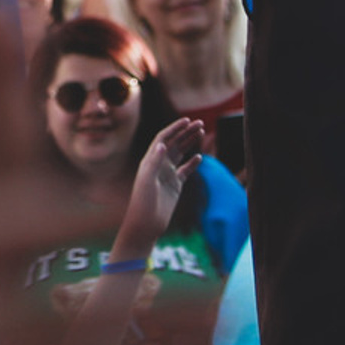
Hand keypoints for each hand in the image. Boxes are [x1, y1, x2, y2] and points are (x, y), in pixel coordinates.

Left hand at [114, 116, 204, 258]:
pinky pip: (185, 170)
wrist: (146, 223)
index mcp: (150, 160)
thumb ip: (154, 162)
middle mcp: (159, 164)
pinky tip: (199, 157)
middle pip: (174, 143)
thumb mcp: (147, 181)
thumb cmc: (143, 202)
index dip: (174, 128)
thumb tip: (163, 144)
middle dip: (186, 132)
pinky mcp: (175, 185)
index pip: (163, 138)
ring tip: (201, 133)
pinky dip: (192, 163)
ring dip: (190, 143)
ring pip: (180, 153)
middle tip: (200, 123)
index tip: (187, 120)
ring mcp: (167, 174)